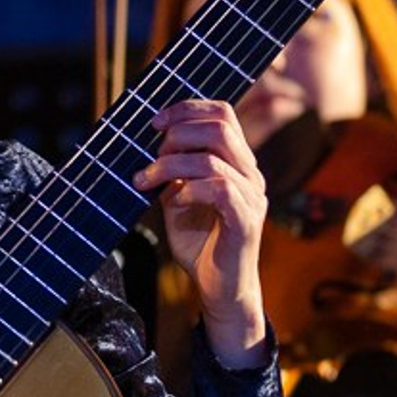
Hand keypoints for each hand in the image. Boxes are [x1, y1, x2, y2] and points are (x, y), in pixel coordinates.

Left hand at [135, 98, 270, 368]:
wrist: (219, 288)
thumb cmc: (198, 241)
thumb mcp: (178, 195)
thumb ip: (172, 169)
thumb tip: (147, 141)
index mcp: (237, 161)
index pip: (222, 113)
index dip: (186, 109)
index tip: (154, 122)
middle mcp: (250, 173)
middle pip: (220, 126)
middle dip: (177, 133)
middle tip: (150, 155)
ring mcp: (252, 196)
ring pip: (212, 158)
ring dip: (170, 164)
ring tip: (145, 180)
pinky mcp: (246, 221)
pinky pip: (220, 189)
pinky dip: (188, 189)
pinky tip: (172, 202)